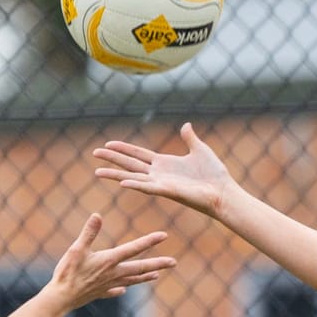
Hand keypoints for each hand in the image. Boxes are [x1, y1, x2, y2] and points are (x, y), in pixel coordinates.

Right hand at [46, 213, 174, 310]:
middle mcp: (114, 274)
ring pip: (132, 280)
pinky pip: (114, 291)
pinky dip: (121, 289)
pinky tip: (123, 290)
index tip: (164, 235)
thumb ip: (89, 233)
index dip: (149, 241)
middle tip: (173, 262)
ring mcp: (109, 285)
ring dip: (145, 277)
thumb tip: (97, 215)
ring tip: (157, 275)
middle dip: (158, 264)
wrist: (61, 298)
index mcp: (110, 260)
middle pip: (140, 268)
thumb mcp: (76, 249)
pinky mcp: (101, 293)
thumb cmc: (68, 272)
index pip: (134, 248)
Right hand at [92, 122, 234, 219]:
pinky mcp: (168, 191)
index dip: (123, 148)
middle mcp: (159, 174)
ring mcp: (161, 183)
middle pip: (130, 164)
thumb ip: (189, 138)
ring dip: (115, 174)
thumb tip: (186, 125)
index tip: (108, 144)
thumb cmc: (214, 175)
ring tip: (97, 171)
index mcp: (164, 163)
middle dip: (112, 158)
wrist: (223, 191)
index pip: (138, 154)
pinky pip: (148, 188)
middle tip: (94, 153)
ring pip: (133, 177)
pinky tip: (122, 183)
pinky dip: (136, 185)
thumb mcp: (200, 149)